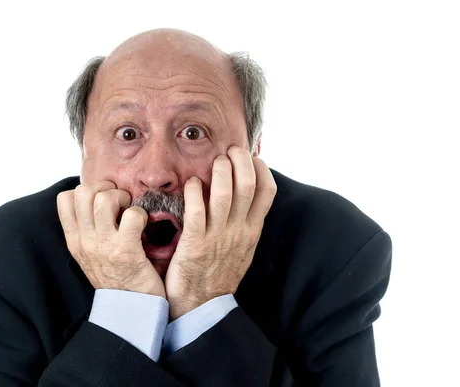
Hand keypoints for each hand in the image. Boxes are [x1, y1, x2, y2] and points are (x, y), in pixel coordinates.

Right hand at [57, 181, 165, 297]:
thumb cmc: (117, 279)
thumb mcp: (92, 255)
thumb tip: (96, 200)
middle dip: (106, 188)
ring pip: (104, 199)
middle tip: (120, 203)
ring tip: (130, 212)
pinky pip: (132, 216)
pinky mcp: (126, 252)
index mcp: (75, 240)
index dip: (87, 190)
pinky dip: (141, 215)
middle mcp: (85, 241)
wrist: (130, 312)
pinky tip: (144, 226)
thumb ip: (89, 230)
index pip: (64, 199)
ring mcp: (103, 246)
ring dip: (123, 199)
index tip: (103, 200)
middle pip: (83, 191)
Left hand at [164, 146, 276, 319]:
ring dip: (220, 170)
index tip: (252, 156)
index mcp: (252, 231)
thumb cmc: (218, 275)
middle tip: (231, 150)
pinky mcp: (195, 244)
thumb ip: (245, 224)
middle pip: (248, 185)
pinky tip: (191, 183)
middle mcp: (239, 231)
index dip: (261, 168)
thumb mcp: (242, 250)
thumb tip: (245, 199)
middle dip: (241, 160)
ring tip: (215, 160)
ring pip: (225, 193)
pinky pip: (197, 209)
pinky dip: (195, 190)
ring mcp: (218, 237)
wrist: (202, 309)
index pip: (268, 192)